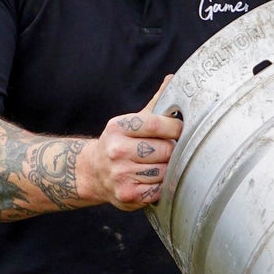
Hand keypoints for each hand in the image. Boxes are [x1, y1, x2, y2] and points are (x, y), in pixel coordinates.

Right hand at [78, 77, 182, 211]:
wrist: (94, 172)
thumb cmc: (120, 143)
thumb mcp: (131, 121)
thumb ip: (155, 103)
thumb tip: (173, 79)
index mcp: (118, 127)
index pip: (158, 124)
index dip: (176, 128)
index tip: (179, 130)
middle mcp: (117, 150)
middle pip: (165, 150)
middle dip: (172, 151)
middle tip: (168, 151)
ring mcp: (121, 174)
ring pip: (164, 171)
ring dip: (168, 170)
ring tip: (159, 166)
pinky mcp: (128, 194)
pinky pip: (159, 190)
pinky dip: (162, 186)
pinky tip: (153, 180)